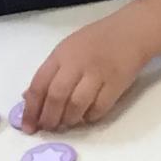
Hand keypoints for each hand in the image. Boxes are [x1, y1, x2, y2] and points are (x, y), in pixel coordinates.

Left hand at [23, 16, 147, 131]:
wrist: (132, 31)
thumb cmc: (96, 41)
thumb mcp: (67, 49)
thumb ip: (49, 72)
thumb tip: (28, 97)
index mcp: (61, 55)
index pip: (39, 85)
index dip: (31, 109)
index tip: (28, 126)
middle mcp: (77, 63)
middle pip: (56, 96)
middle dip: (49, 118)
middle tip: (48, 128)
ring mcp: (98, 73)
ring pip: (77, 104)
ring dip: (69, 120)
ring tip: (67, 124)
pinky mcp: (117, 83)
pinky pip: (100, 107)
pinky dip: (91, 117)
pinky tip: (87, 117)